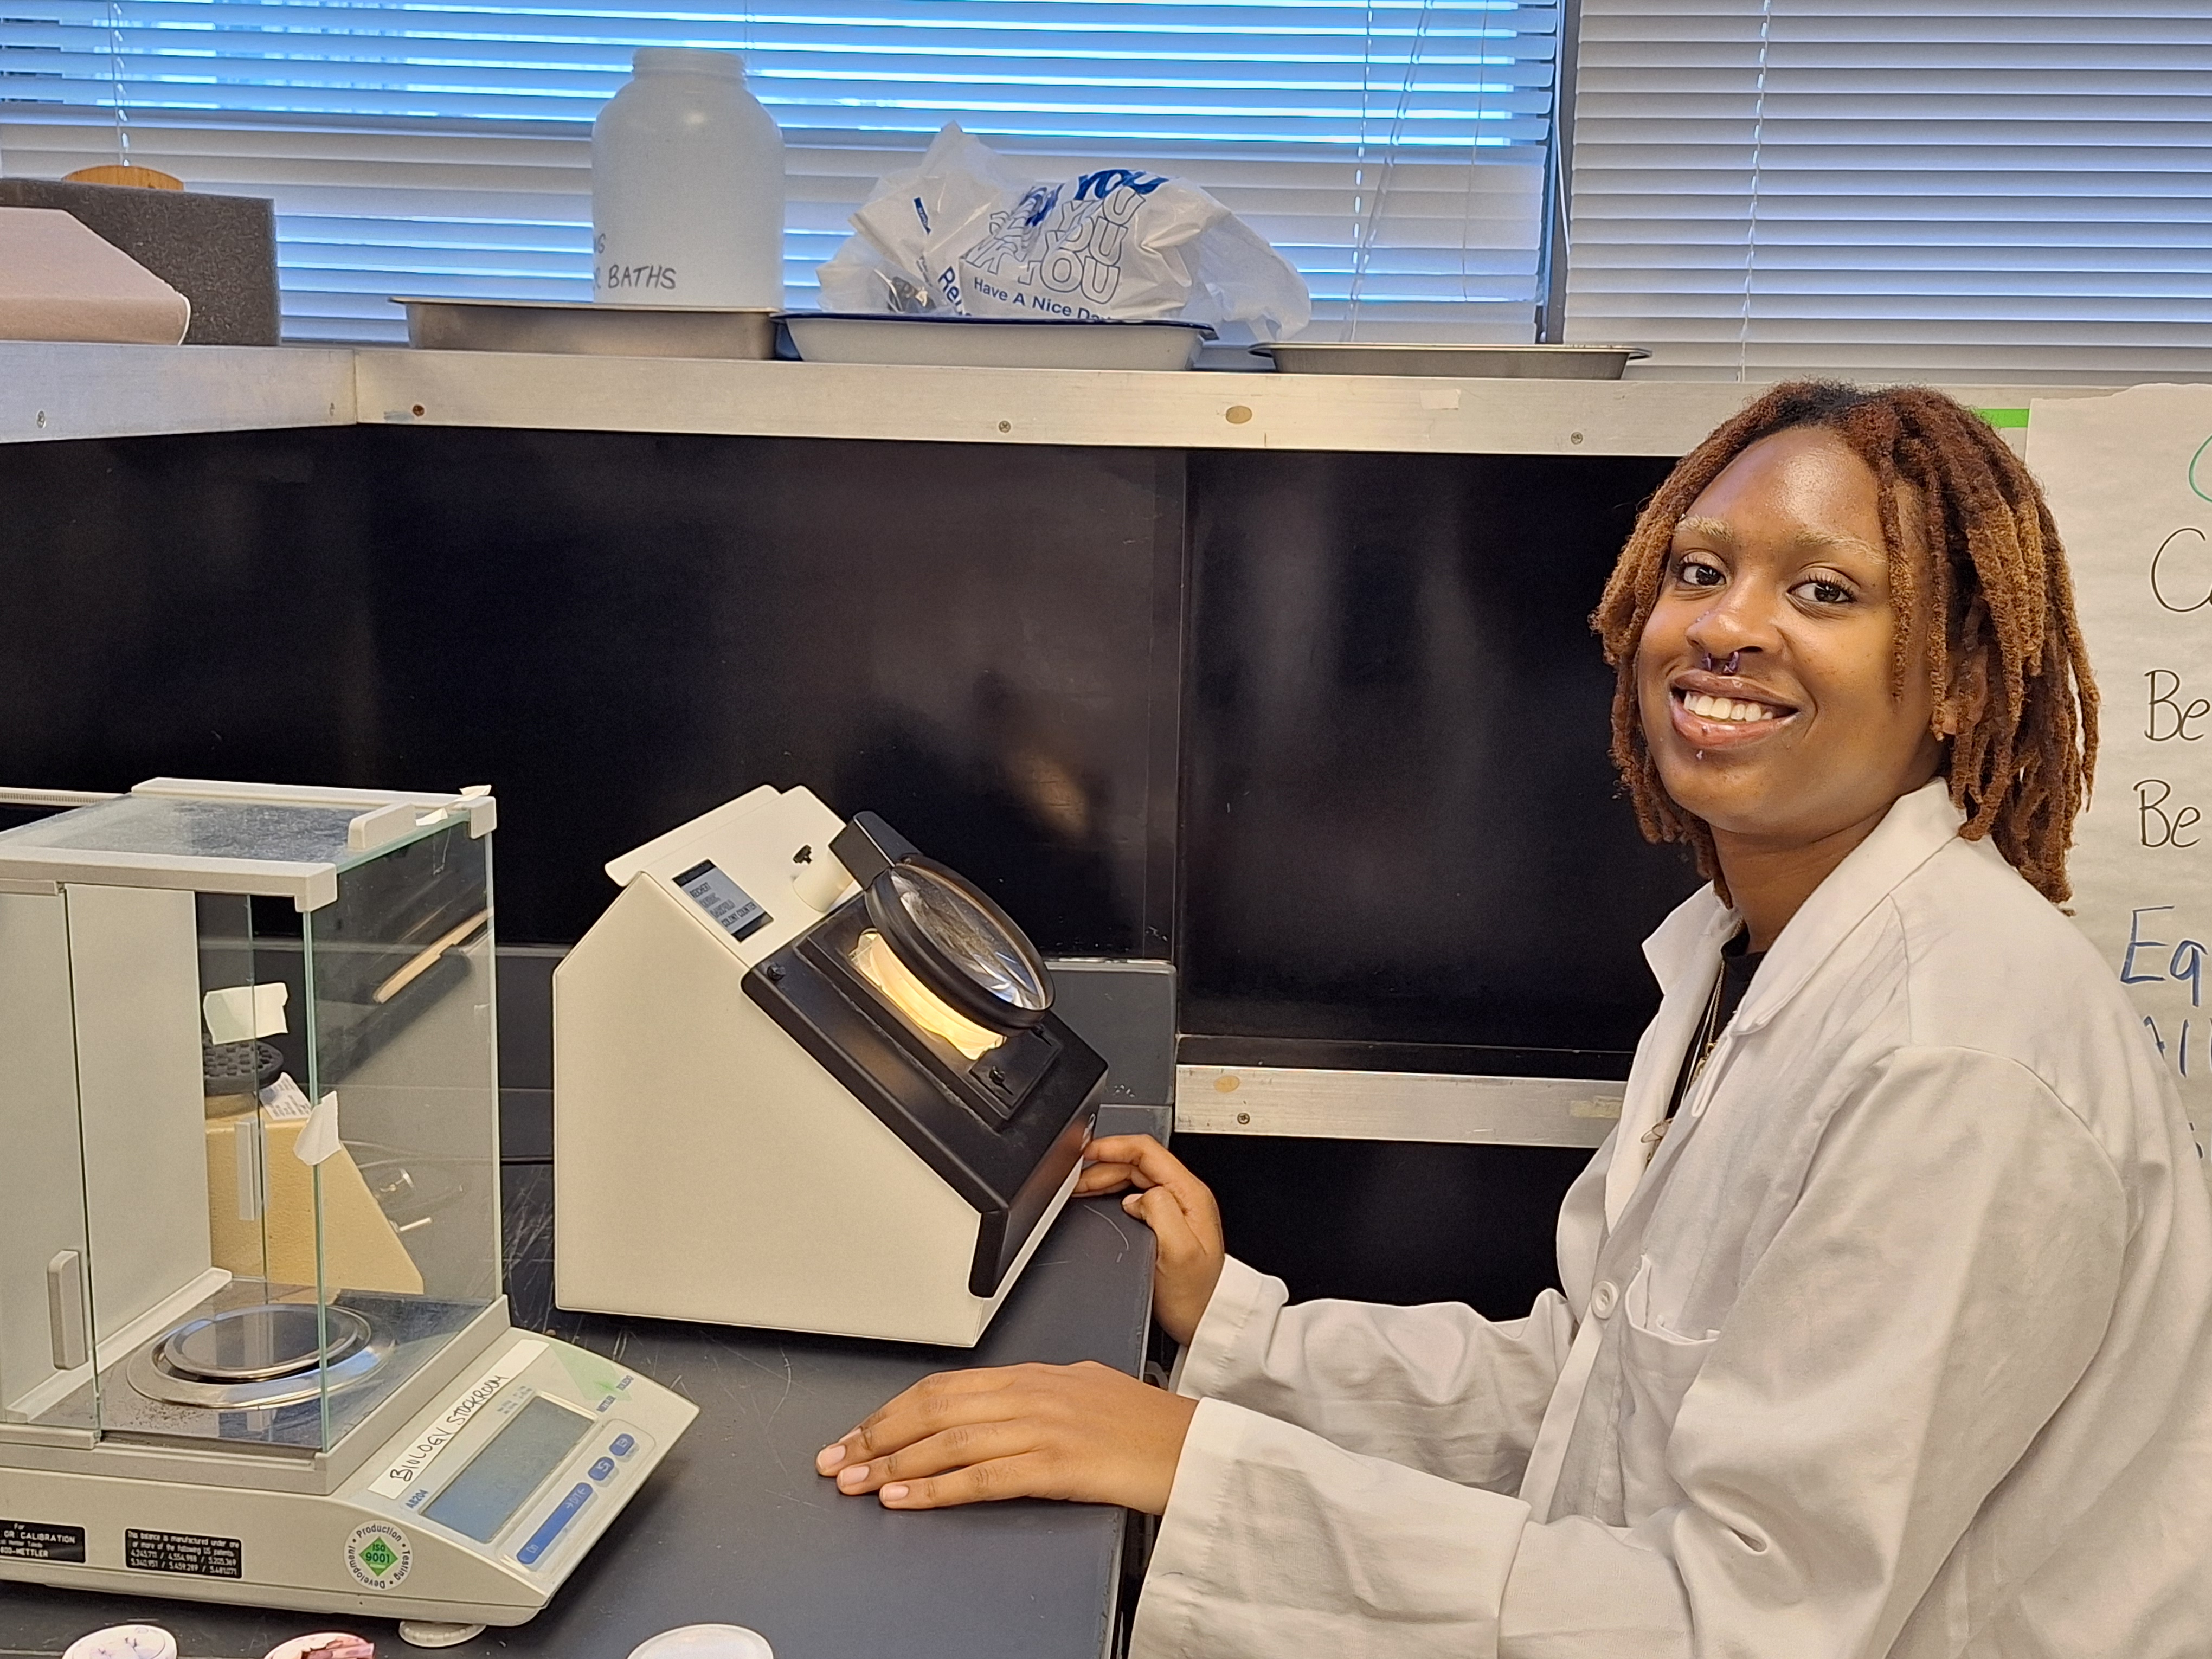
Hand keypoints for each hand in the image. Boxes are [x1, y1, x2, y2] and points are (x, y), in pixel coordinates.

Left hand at [815, 1361, 1196, 1513]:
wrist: (1197, 1447)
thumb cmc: (1149, 1425)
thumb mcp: (1086, 1390)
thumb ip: (1038, 1395)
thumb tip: (998, 1404)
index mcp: (1035, 1374)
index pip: (945, 1386)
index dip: (894, 1409)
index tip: (859, 1432)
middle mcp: (1032, 1393)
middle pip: (935, 1407)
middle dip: (877, 1434)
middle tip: (837, 1458)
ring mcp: (1043, 1426)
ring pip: (949, 1440)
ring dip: (893, 1464)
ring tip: (855, 1482)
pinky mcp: (1057, 1464)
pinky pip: (982, 1476)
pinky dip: (936, 1487)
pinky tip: (905, 1498)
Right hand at [1075, 1134, 1224, 1344]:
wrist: (1206, 1321)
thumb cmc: (1197, 1295)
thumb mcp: (1179, 1251)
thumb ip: (1159, 1211)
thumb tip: (1135, 1197)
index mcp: (1190, 1194)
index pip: (1149, 1151)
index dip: (1114, 1146)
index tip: (1088, 1152)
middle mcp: (1185, 1197)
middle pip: (1138, 1163)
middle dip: (1103, 1165)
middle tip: (1075, 1180)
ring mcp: (1176, 1209)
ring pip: (1134, 1178)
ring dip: (1105, 1179)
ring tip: (1080, 1189)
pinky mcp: (1166, 1223)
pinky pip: (1135, 1195)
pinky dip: (1112, 1193)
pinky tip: (1099, 1202)